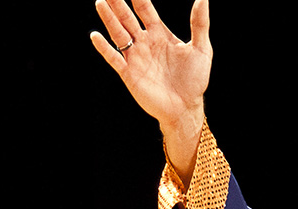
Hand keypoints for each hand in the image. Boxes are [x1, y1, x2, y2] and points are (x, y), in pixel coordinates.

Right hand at [91, 0, 211, 181]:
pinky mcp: (129, 74)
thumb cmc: (195, 81)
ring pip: (118, 33)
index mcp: (159, 33)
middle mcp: (144, 43)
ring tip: (100, 2)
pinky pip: (114, 58)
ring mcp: (135, 58)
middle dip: (117, 3)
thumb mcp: (201, 50)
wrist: (186, 108)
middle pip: (127, 17)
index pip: (144, 8)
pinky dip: (104, 48)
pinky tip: (95, 36)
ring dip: (109, 19)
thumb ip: (200, 24)